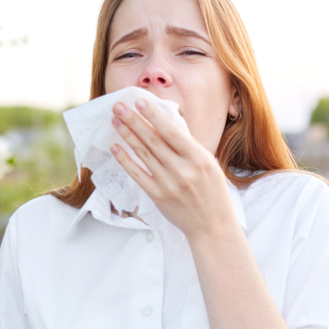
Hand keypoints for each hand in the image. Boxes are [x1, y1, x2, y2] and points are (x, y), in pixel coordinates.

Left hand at [109, 99, 236, 239]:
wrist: (213, 227)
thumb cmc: (213, 192)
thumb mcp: (209, 164)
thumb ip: (188, 146)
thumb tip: (166, 124)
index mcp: (199, 158)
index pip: (172, 132)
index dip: (154, 116)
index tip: (140, 101)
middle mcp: (183, 170)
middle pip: (153, 140)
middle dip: (134, 120)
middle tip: (119, 106)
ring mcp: (168, 183)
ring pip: (143, 154)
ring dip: (127, 135)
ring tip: (115, 121)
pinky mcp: (157, 195)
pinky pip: (137, 174)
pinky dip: (125, 160)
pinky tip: (115, 147)